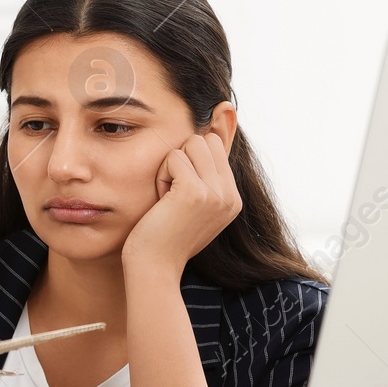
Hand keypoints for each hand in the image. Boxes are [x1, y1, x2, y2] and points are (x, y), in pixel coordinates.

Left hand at [121, 128, 240, 273]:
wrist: (154, 267)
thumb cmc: (165, 236)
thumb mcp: (194, 203)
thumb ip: (207, 172)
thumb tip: (218, 119)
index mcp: (233, 198)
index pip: (216, 146)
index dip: (190, 162)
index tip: (181, 194)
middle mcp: (230, 196)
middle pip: (205, 140)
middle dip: (182, 159)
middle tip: (172, 193)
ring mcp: (216, 194)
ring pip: (190, 144)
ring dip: (170, 168)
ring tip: (167, 198)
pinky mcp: (195, 192)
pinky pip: (173, 157)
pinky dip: (161, 176)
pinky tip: (161, 201)